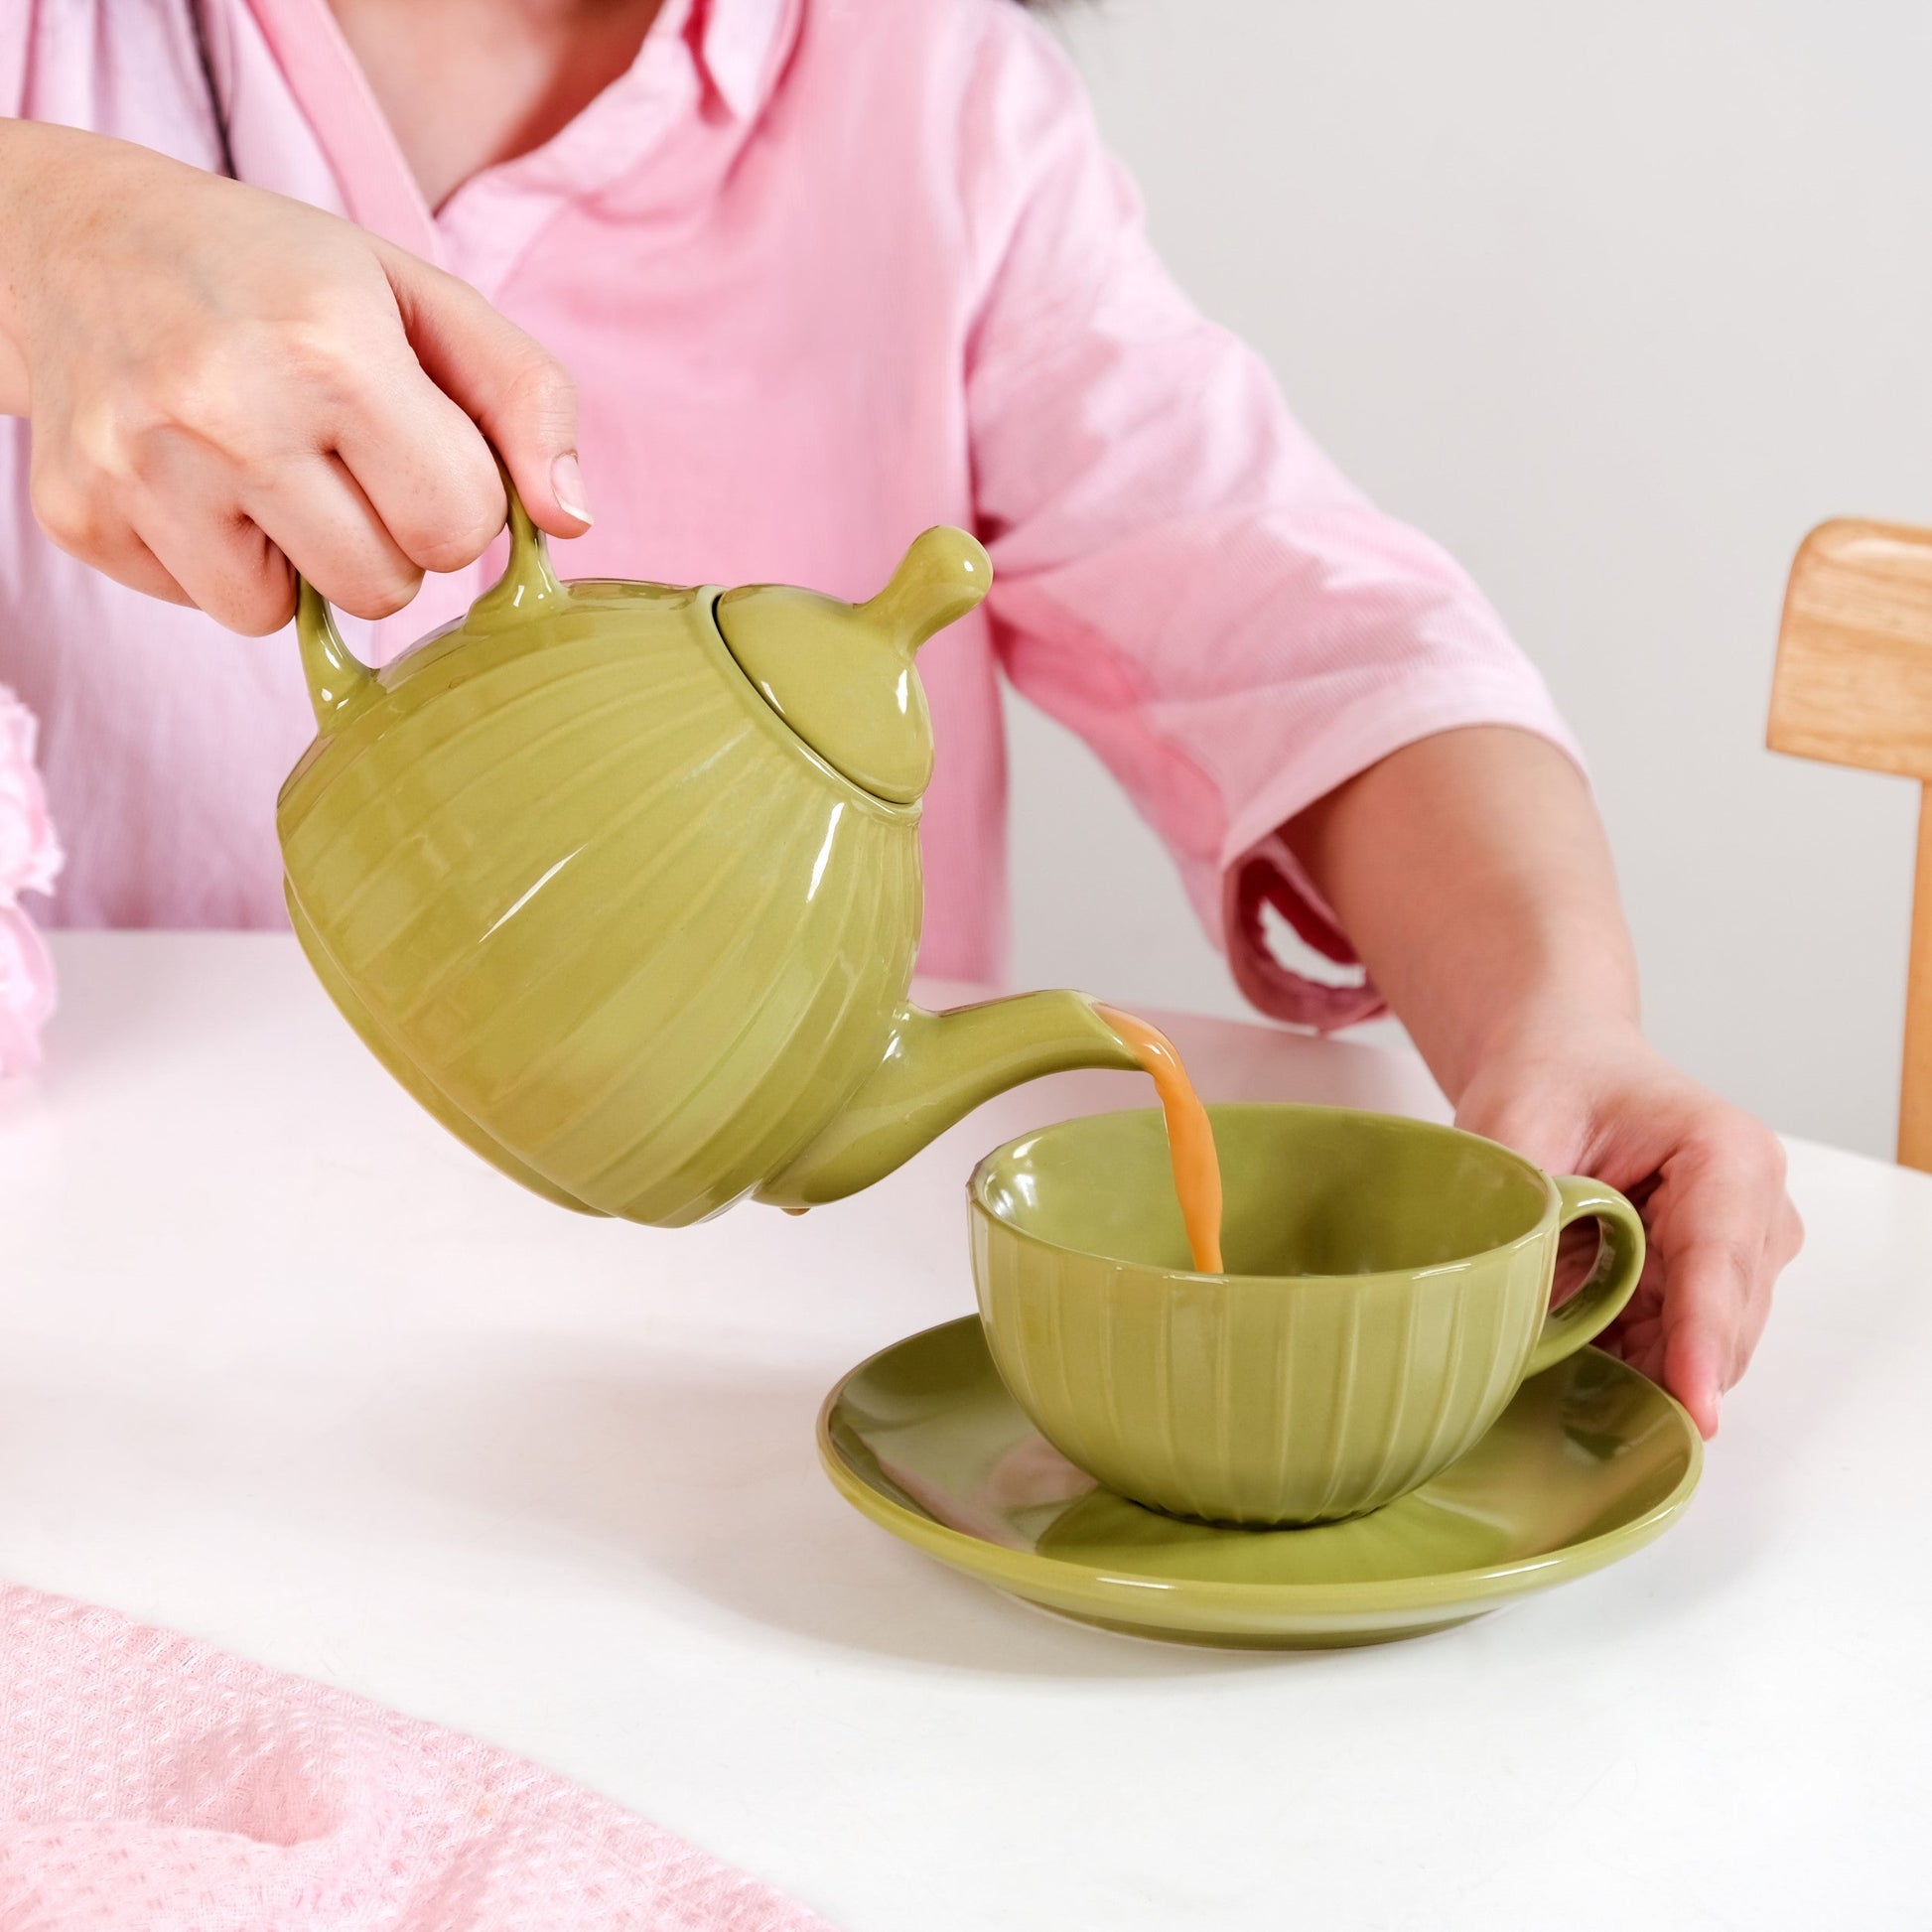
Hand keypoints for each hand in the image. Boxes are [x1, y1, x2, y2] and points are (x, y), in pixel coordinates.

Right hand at [0, 121, 589, 634]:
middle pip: (382, 590)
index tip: (415, 443)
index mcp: (328, 346)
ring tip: (265, 465)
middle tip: (336, 454)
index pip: (459, 527)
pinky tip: (197, 476)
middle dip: (382, 537)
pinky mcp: (81, 516)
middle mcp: (224, 409)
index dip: (456, 496)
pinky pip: (207, 607)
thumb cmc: (281, 277)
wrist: (77, 240)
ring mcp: (137, 467)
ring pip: (284, 618)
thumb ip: (527, 399)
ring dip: (300, 561)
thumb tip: (574, 522)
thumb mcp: (421, 297)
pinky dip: (219, 560)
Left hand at [1452, 1008, 1802, 1437]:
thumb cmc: (1550, 1080)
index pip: (1717, 1263)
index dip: (1699, 1341)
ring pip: (1707, 1349)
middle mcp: (1757, 1207)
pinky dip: (1635, 1360)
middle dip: (1659, 1370)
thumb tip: (1524, 1314)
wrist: (1565, 1063)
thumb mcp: (1514, 1130)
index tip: (1695, 1408)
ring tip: (1562, 1368)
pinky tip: (1581, 1360)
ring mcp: (1746, 1251)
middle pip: (1724, 1323)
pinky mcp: (1716, 1283)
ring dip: (1643, 1368)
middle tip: (1568, 1395)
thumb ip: (1526, 1214)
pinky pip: (1681, 1346)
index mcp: (1726, 1154)